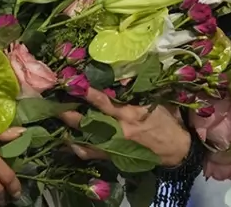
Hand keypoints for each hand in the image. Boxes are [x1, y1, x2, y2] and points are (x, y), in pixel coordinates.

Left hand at [60, 89, 191, 167]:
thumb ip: (141, 89)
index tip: (73, 84)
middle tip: (52, 104)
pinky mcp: (115, 157)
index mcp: (130, 115)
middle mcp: (119, 132)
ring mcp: (115, 146)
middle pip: (88, 123)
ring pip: (85, 141)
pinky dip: (78, 149)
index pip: (104, 103)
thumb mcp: (159, 100)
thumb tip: (125, 73)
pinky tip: (67, 143)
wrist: (178, 150)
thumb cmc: (169, 121)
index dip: (88, 94)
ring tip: (53, 124)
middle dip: (69, 114)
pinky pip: (92, 155)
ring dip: (69, 133)